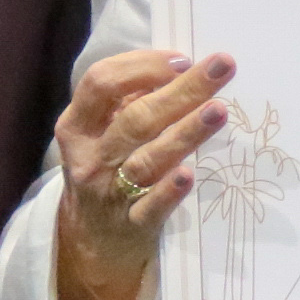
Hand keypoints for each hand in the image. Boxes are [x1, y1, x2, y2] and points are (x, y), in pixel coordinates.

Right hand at [50, 49, 237, 299]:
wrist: (94, 241)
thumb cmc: (109, 169)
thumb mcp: (102, 133)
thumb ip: (129, 101)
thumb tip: (181, 67)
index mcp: (77, 126)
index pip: (101, 83)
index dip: (141, 67)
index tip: (182, 59)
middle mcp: (90, 158)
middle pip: (135, 117)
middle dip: (182, 90)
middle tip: (222, 67)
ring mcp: (109, 193)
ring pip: (147, 159)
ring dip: (185, 134)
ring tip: (218, 111)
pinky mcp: (132, 225)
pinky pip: (151, 207)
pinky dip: (168, 191)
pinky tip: (189, 174)